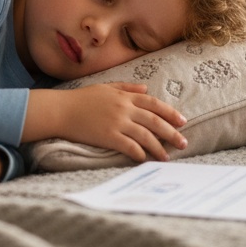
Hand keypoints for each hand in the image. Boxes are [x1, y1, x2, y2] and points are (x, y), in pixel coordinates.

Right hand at [24, 83, 187, 162]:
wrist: (61, 110)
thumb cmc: (82, 99)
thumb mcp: (106, 87)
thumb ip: (127, 87)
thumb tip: (146, 88)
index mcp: (125, 96)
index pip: (154, 104)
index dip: (170, 113)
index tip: (182, 122)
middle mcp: (124, 108)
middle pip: (154, 121)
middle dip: (171, 133)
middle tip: (184, 143)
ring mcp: (116, 122)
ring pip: (145, 136)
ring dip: (158, 148)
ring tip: (167, 158)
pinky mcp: (107, 136)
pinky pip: (129, 146)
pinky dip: (139, 153)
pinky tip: (145, 159)